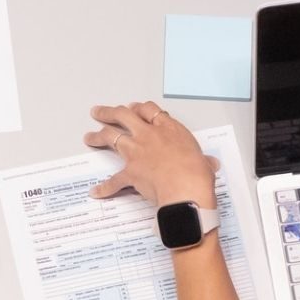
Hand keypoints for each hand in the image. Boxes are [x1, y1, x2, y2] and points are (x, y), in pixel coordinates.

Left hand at [84, 102, 218, 205]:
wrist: (186, 189)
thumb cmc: (196, 174)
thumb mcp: (203, 160)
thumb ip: (203, 160)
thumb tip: (210, 165)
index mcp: (168, 128)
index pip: (148, 109)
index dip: (138, 108)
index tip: (133, 109)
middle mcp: (148, 135)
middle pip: (123, 115)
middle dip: (109, 112)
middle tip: (99, 112)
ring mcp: (136, 152)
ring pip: (111, 137)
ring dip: (98, 137)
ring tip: (89, 137)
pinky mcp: (130, 172)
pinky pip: (114, 180)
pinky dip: (105, 187)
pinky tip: (97, 191)